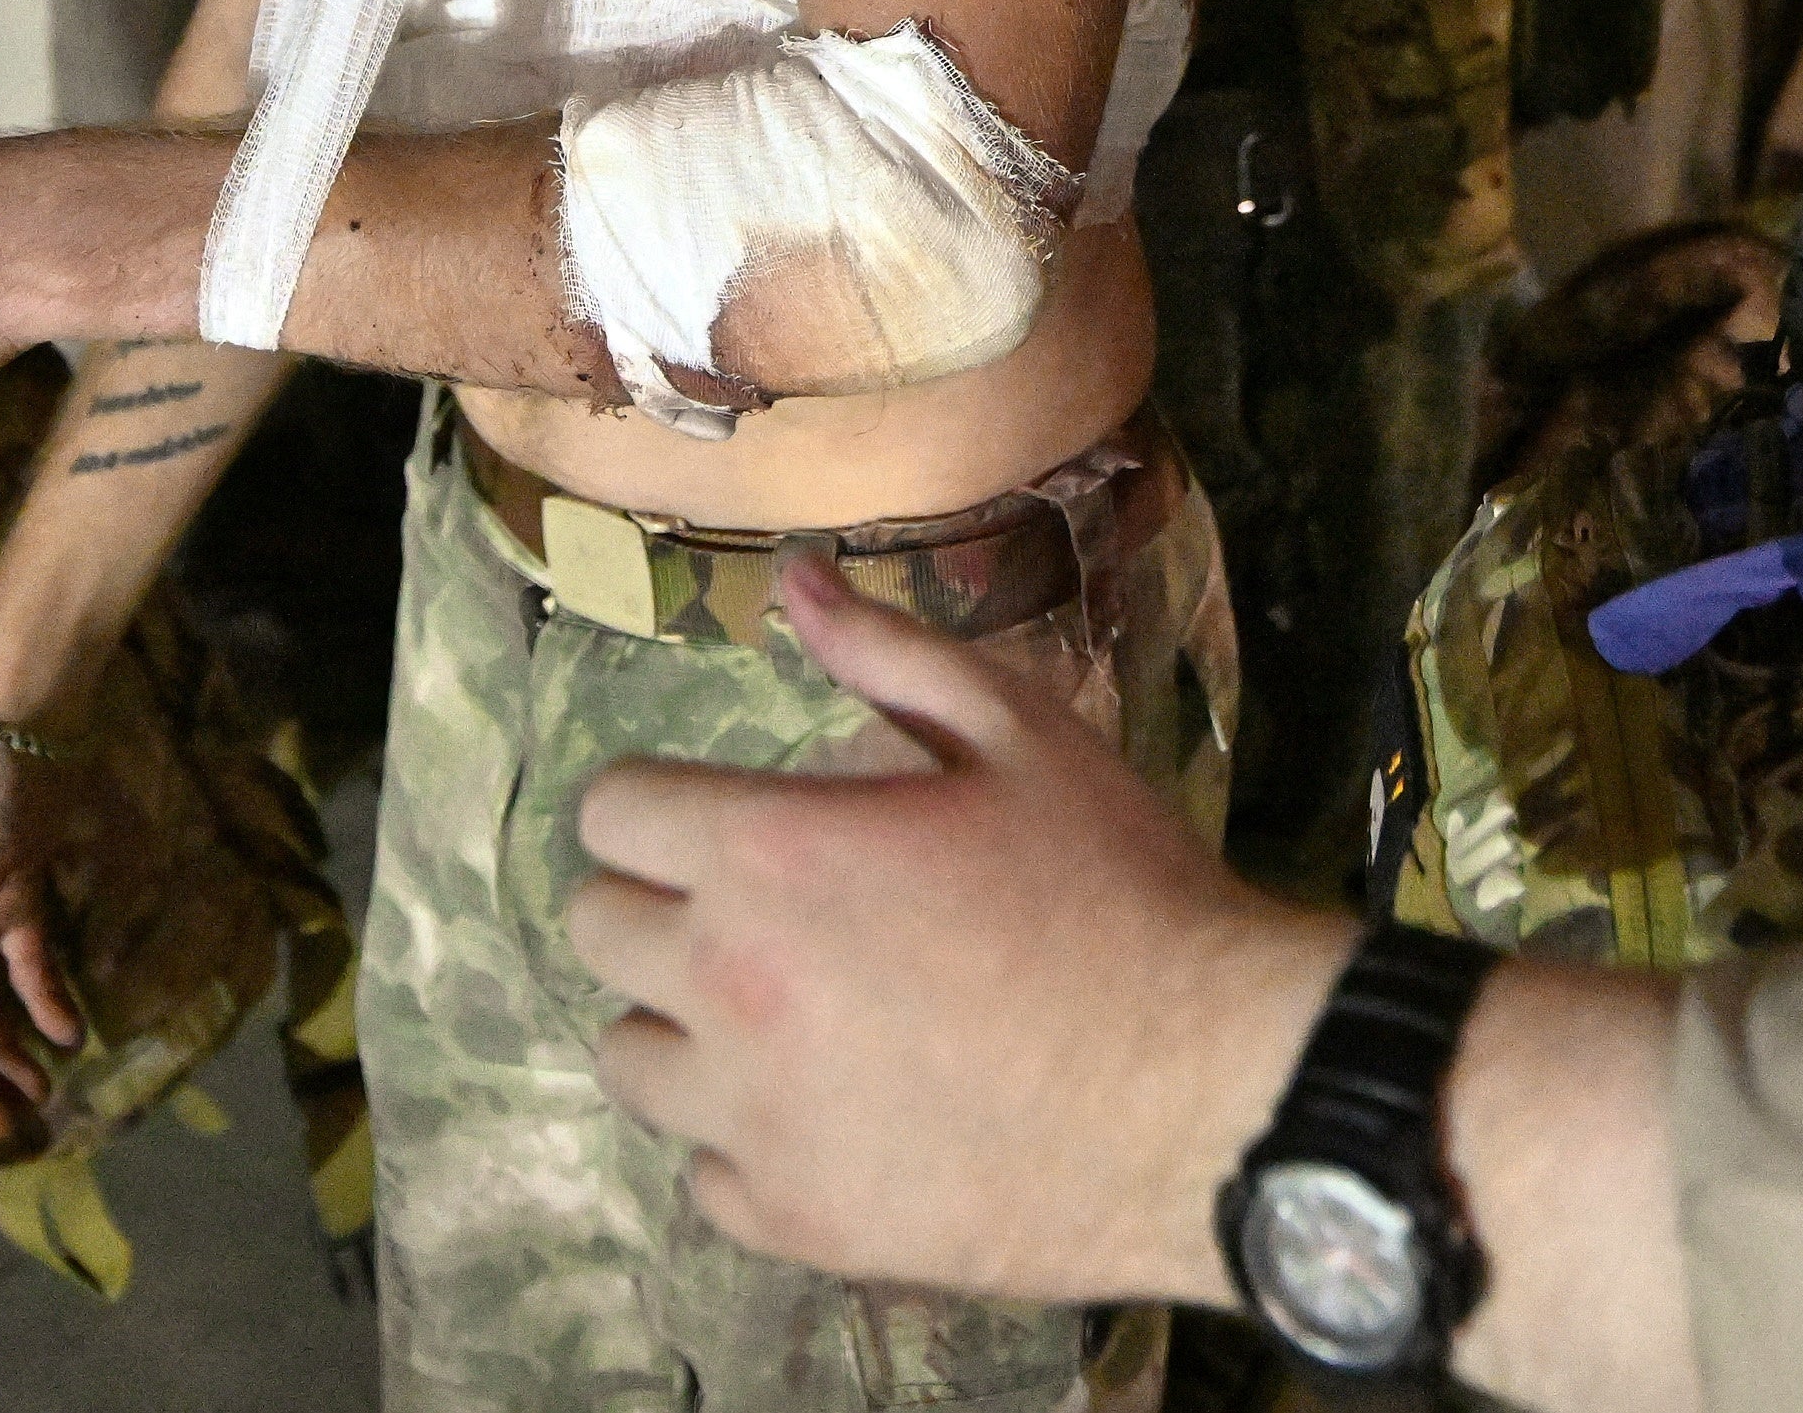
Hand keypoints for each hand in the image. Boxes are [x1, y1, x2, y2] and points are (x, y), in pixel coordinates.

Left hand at [566, 555, 1350, 1308]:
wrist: (1205, 1091)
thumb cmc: (1119, 891)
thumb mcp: (1020, 734)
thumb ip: (888, 654)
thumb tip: (790, 582)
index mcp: (769, 855)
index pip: (612, 812)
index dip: (661, 799)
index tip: (718, 812)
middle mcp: (728, 987)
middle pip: (597, 931)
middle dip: (657, 900)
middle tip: (751, 905)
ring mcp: (752, 1118)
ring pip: (628, 1062)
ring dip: (680, 1025)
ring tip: (774, 1013)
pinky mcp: (794, 1220)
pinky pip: (701, 1176)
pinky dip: (743, 1140)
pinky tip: (822, 1109)